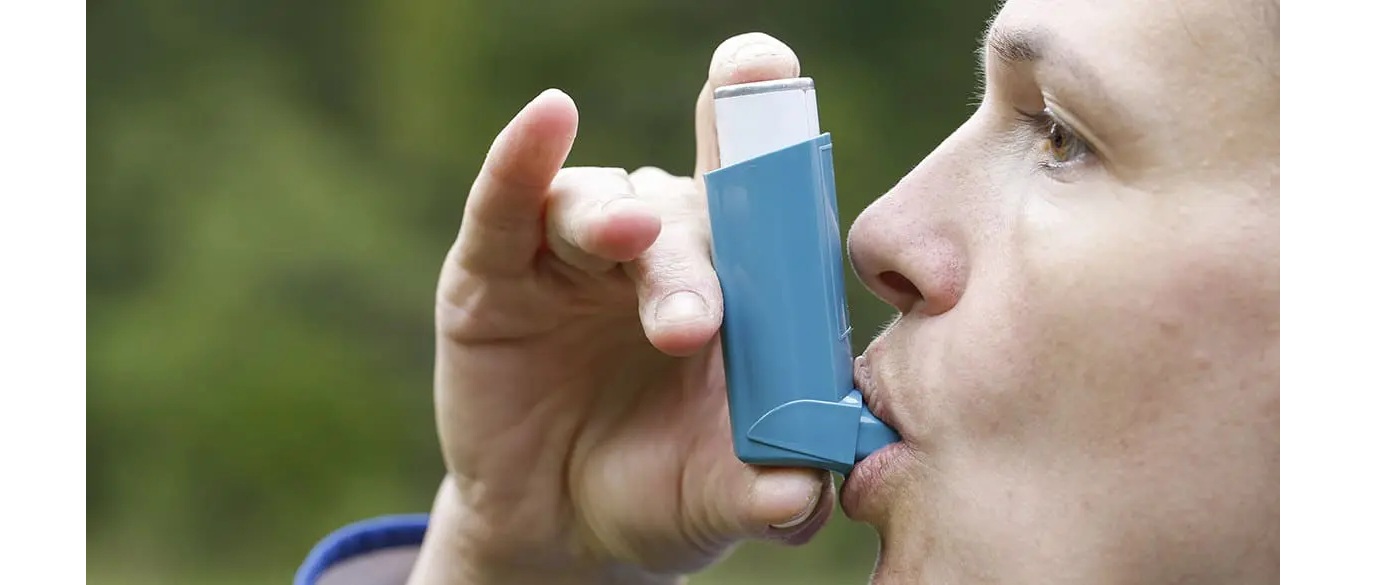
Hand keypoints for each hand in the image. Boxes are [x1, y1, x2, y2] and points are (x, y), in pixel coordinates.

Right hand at [407, 33, 833, 584]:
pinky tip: (545, 121)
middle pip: (684, 216)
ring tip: (630, 241)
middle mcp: (657, 250)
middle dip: (690, 266)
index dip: (768, 139)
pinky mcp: (494, 270)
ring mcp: (573, 255)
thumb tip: (805, 496)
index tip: (778, 82)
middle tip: (692, 327)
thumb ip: (763, 493)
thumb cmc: (655, 490)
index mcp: (731, 283)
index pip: (760, 198)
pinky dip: (521, 160)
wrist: (554, 531)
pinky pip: (507, 203)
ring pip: (600, 207)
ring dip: (617, 223)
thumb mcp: (712, 498)